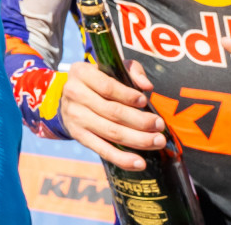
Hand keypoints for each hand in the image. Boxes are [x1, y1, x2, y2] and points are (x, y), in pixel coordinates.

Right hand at [57, 57, 169, 171]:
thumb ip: (131, 70)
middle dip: (140, 120)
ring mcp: (75, 117)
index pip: (107, 86)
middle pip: (112, 112)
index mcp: (81, 73)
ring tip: (158, 141)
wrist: (70, 99)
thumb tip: (147, 86)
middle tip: (160, 125)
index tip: (145, 101)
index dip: (128, 95)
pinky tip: (140, 163)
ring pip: (111, 132)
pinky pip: (103, 150)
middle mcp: (74, 94)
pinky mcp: (78, 136)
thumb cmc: (99, 81)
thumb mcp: (111, 68)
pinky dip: (122, 159)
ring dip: (138, 140)